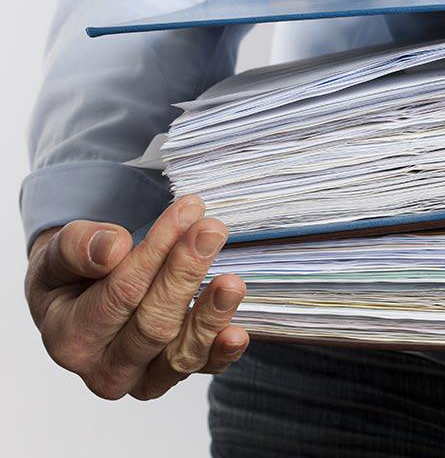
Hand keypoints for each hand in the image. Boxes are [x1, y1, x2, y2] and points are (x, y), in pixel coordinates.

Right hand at [24, 196, 248, 399]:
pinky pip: (203, 368)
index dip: (155, 252)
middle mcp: (105, 369)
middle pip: (153, 324)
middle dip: (185, 274)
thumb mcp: (62, 253)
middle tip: (211, 231)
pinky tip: (237, 334)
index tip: (185, 212)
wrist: (82, 300)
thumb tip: (112, 249)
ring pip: (181, 353)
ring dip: (209, 315)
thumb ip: (79, 248)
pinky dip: (222, 353)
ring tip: (231, 282)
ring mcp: (143, 378)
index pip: (121, 293)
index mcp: (70, 338)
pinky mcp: (174, 374)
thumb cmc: (74, 274)